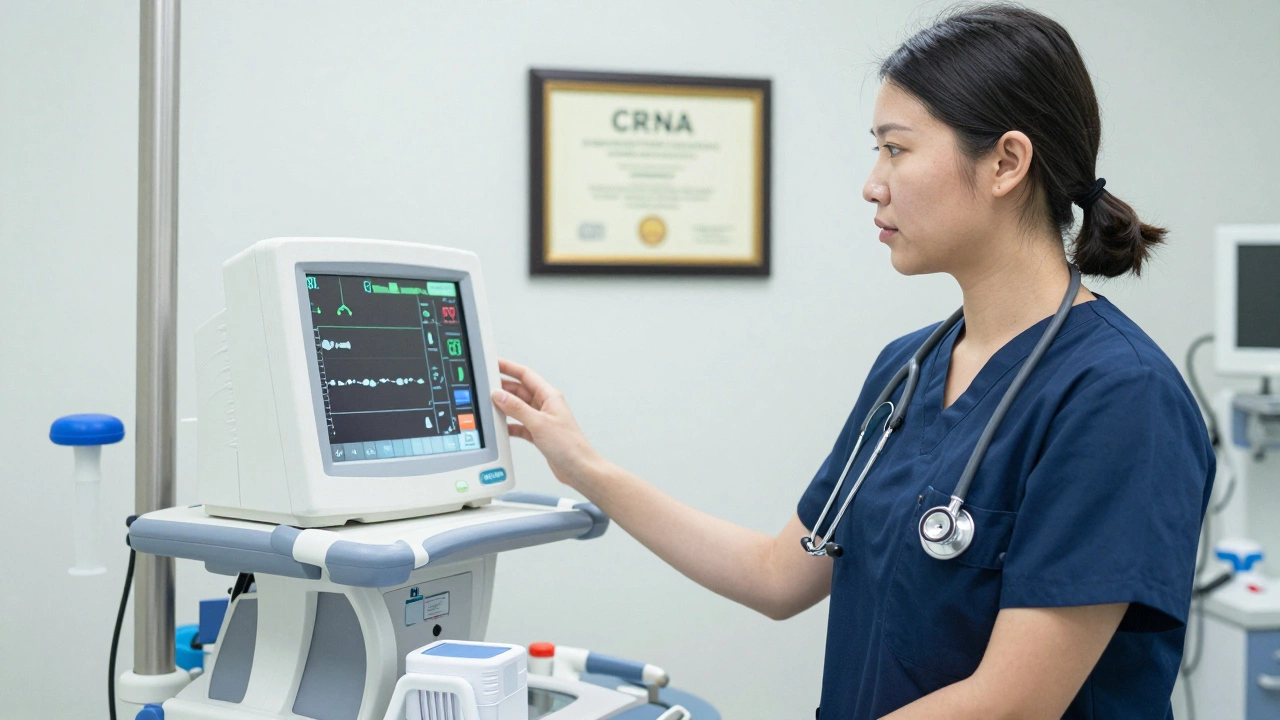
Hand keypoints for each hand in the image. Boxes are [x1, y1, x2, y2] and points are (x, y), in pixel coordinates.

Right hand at [491, 358, 603, 489]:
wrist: (579, 469)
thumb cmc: (569, 445)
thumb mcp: (539, 423)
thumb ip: (517, 408)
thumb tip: (499, 395)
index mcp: (549, 396)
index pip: (526, 375)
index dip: (509, 367)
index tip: (494, 363)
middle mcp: (546, 406)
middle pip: (520, 390)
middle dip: (503, 387)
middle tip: (486, 386)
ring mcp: (542, 420)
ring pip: (518, 408)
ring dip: (505, 406)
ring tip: (489, 404)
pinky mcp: (539, 434)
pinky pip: (520, 424)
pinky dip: (510, 425)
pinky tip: (501, 427)